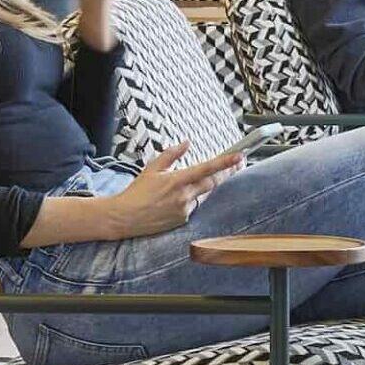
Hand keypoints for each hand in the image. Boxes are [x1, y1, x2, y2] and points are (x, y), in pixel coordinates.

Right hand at [100, 141, 244, 238]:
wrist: (125, 217)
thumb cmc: (136, 192)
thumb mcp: (151, 168)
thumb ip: (171, 154)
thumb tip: (186, 144)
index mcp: (177, 180)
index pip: (207, 169)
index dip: (225, 163)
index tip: (239, 156)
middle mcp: (184, 196)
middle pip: (213, 183)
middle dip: (226, 173)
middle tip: (238, 164)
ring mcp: (185, 210)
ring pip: (203, 195)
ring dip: (205, 187)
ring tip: (194, 182)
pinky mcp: (183, 220)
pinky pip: (194, 206)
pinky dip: (191, 199)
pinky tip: (176, 199)